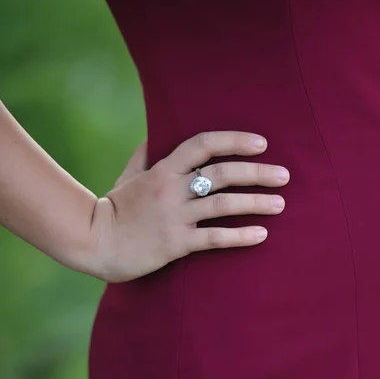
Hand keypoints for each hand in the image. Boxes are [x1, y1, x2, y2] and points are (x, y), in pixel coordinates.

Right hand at [88, 131, 289, 282]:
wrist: (95, 242)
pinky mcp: (176, 243)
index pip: (203, 145)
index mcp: (162, 170)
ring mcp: (175, 216)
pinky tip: (261, 234)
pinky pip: (215, 238)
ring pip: (223, 204)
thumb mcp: (128, 176)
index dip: (234, 140)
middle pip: (222, 173)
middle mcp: (172, 189)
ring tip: (280, 204)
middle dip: (257, 172)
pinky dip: (240, 235)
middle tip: (284, 176)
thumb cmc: (113, 208)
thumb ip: (144, 155)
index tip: (261, 144)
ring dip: (256, 202)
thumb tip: (155, 135)